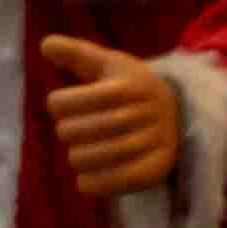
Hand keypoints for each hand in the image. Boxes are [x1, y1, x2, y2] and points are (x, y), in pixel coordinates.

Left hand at [38, 38, 180, 197]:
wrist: (182, 114)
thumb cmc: (134, 89)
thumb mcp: (111, 65)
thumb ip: (77, 54)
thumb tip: (44, 43)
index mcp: (126, 86)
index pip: (62, 103)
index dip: (60, 104)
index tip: (74, 103)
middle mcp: (139, 114)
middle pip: (70, 132)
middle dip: (69, 131)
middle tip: (82, 128)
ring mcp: (148, 144)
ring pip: (82, 159)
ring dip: (77, 156)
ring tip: (87, 149)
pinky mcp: (152, 171)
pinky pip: (101, 184)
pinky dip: (89, 181)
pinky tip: (93, 171)